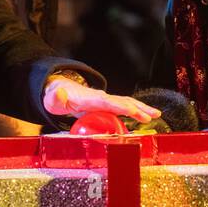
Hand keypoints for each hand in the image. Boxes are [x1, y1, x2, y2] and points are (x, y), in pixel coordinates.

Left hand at [43, 78, 161, 124]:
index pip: (105, 102)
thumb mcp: (51, 98)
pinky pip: (124, 107)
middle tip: (151, 115)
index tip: (132, 111)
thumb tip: (60, 94)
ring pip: (126, 102)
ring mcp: (105, 100)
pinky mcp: (107, 104)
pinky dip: (137, 110)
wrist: (60, 90)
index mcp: (88, 98)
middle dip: (137, 108)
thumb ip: (56, 98)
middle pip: (121, 102)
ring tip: (156, 114)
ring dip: (141, 108)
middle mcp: (100, 97)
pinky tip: (147, 117)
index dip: (119, 107)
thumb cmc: (56, 97)